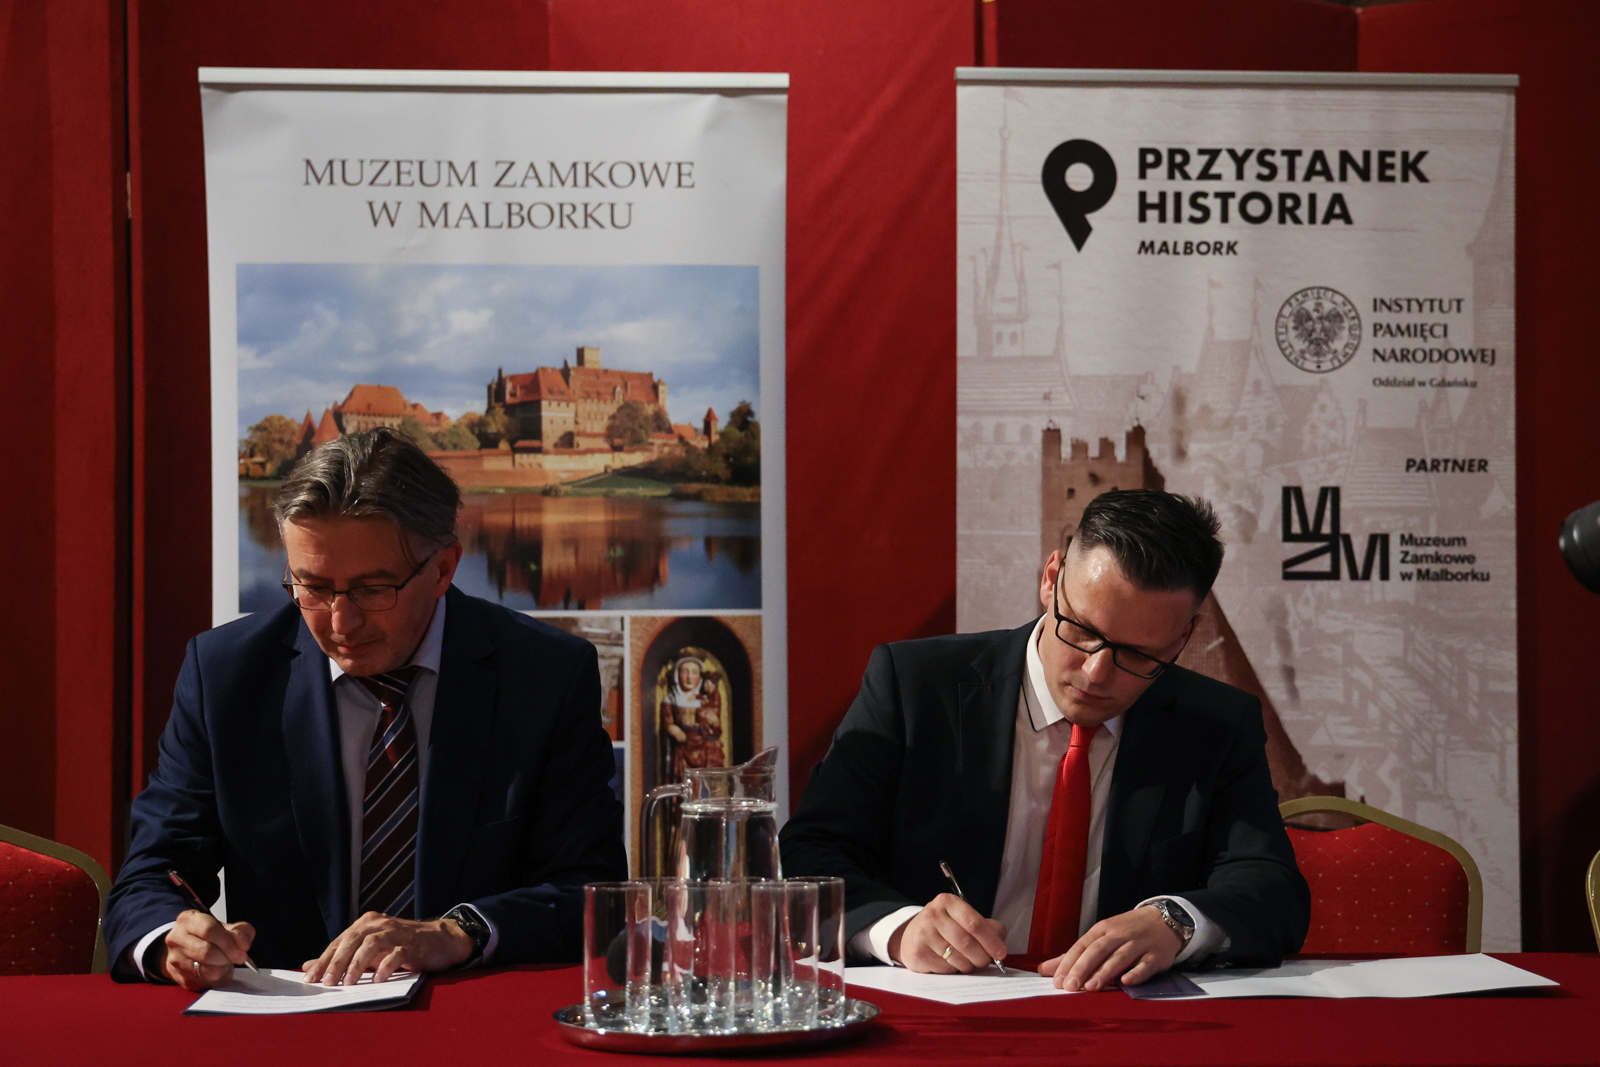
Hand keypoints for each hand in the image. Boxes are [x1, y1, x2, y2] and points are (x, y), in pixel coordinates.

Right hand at [160, 909, 255, 990]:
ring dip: (222, 968)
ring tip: (226, 962)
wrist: (187, 946)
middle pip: (206, 951)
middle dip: (227, 956)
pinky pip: (202, 981)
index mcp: (188, 920)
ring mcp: (175, 959)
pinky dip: (215, 977)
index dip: (229, 941)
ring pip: (203, 970)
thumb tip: (243, 944)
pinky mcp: (178, 976)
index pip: (209, 930)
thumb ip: (240, 931)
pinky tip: (218, 969)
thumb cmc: (208, 935)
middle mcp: (176, 939)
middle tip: (239, 957)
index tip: (243, 949)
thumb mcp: (226, 926)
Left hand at [303, 911, 473, 984]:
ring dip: (357, 965)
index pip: (340, 941)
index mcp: (366, 923)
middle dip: (337, 962)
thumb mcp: (369, 949)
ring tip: (348, 984)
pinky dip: (385, 967)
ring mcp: (396, 933)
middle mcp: (379, 924)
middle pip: (352, 940)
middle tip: (326, 983)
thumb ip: (342, 956)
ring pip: (371, 945)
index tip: (310, 978)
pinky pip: (396, 955)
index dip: (324, 959)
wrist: (440, 939)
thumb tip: (308, 966)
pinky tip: (377, 980)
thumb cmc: (401, 945)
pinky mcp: (412, 945)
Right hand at [888, 893, 1007, 973]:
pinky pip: (946, 970)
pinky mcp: (918, 953)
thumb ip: (986, 927)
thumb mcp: (963, 919)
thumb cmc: (944, 928)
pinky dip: (953, 971)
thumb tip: (1000, 944)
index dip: (991, 940)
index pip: (974, 923)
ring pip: (958, 959)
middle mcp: (933, 915)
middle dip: (982, 957)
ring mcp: (923, 934)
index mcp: (948, 902)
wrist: (912, 935)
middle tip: (986, 962)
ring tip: (967, 961)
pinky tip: (950, 963)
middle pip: (967, 943)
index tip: (1001, 953)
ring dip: (968, 965)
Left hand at [1038, 905, 1180, 990]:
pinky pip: (1145, 965)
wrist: (1164, 920)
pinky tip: (1126, 981)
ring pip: (1119, 958)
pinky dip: (1136, 973)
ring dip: (1105, 972)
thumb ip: (1074, 955)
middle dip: (1082, 968)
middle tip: (1070, 987)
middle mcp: (1119, 935)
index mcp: (1102, 930)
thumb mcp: (1101, 937)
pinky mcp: (1155, 956)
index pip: (1081, 946)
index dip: (1069, 963)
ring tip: (1091, 987)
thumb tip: (1045, 969)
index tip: (1057, 981)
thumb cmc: (1127, 932)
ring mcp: (1138, 944)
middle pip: (1097, 951)